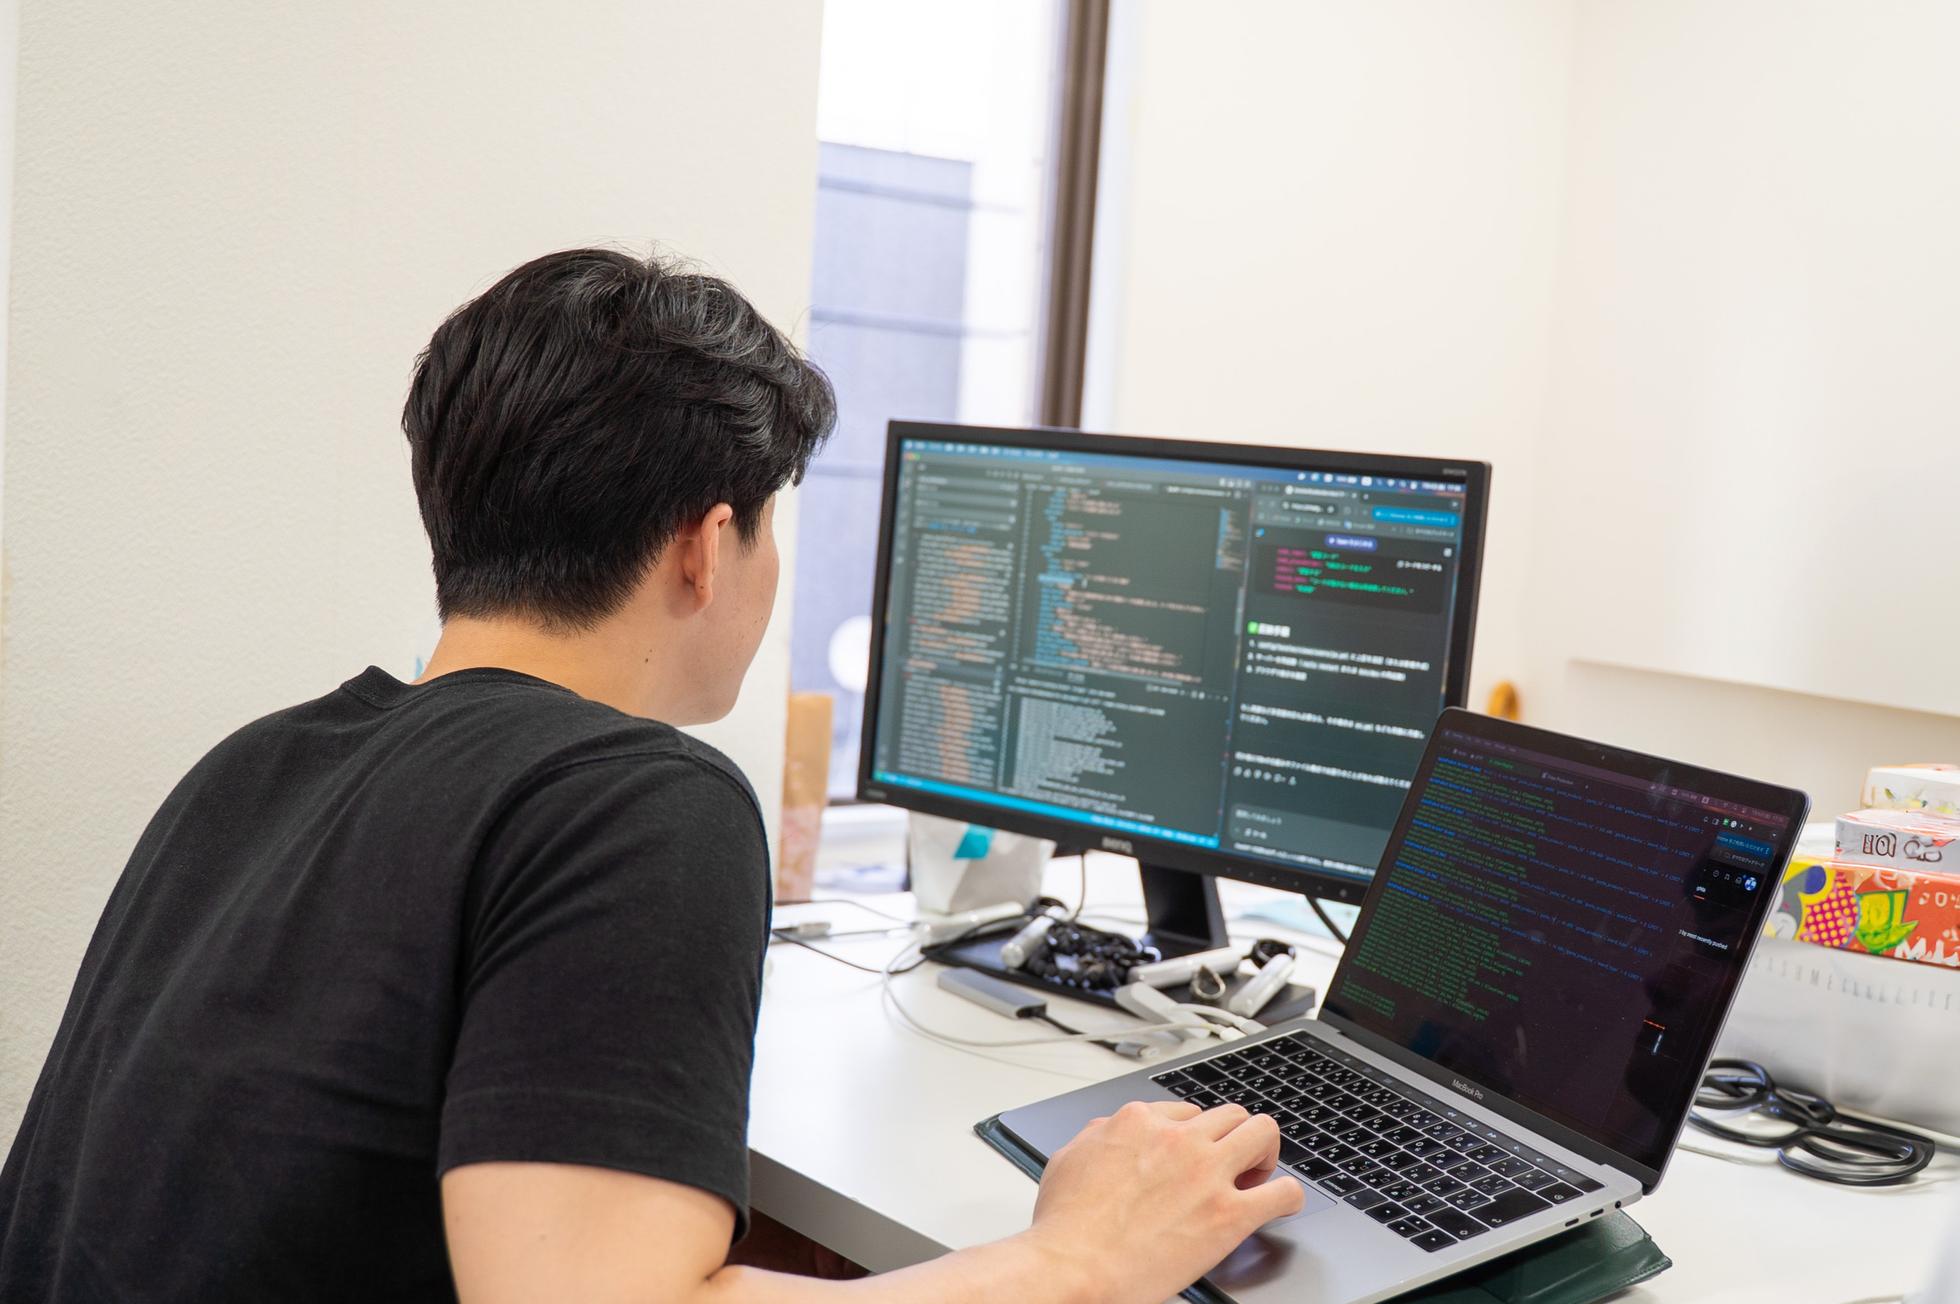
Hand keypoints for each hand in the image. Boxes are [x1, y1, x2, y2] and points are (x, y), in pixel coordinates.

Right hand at [1024, 1100, 1303, 1303]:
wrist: (1073, 1266)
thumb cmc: (1065, 1225)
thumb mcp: (1069, 1158)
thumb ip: (1098, 1136)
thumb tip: (1111, 1132)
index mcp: (1139, 1122)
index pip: (1186, 1112)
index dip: (1194, 1136)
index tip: (1195, 1154)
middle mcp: (1178, 1139)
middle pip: (1230, 1114)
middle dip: (1233, 1137)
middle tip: (1230, 1164)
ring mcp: (1207, 1173)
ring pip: (1262, 1133)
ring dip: (1264, 1153)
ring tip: (1256, 1177)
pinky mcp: (1229, 1214)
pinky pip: (1283, 1192)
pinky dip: (1288, 1197)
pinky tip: (1280, 1206)